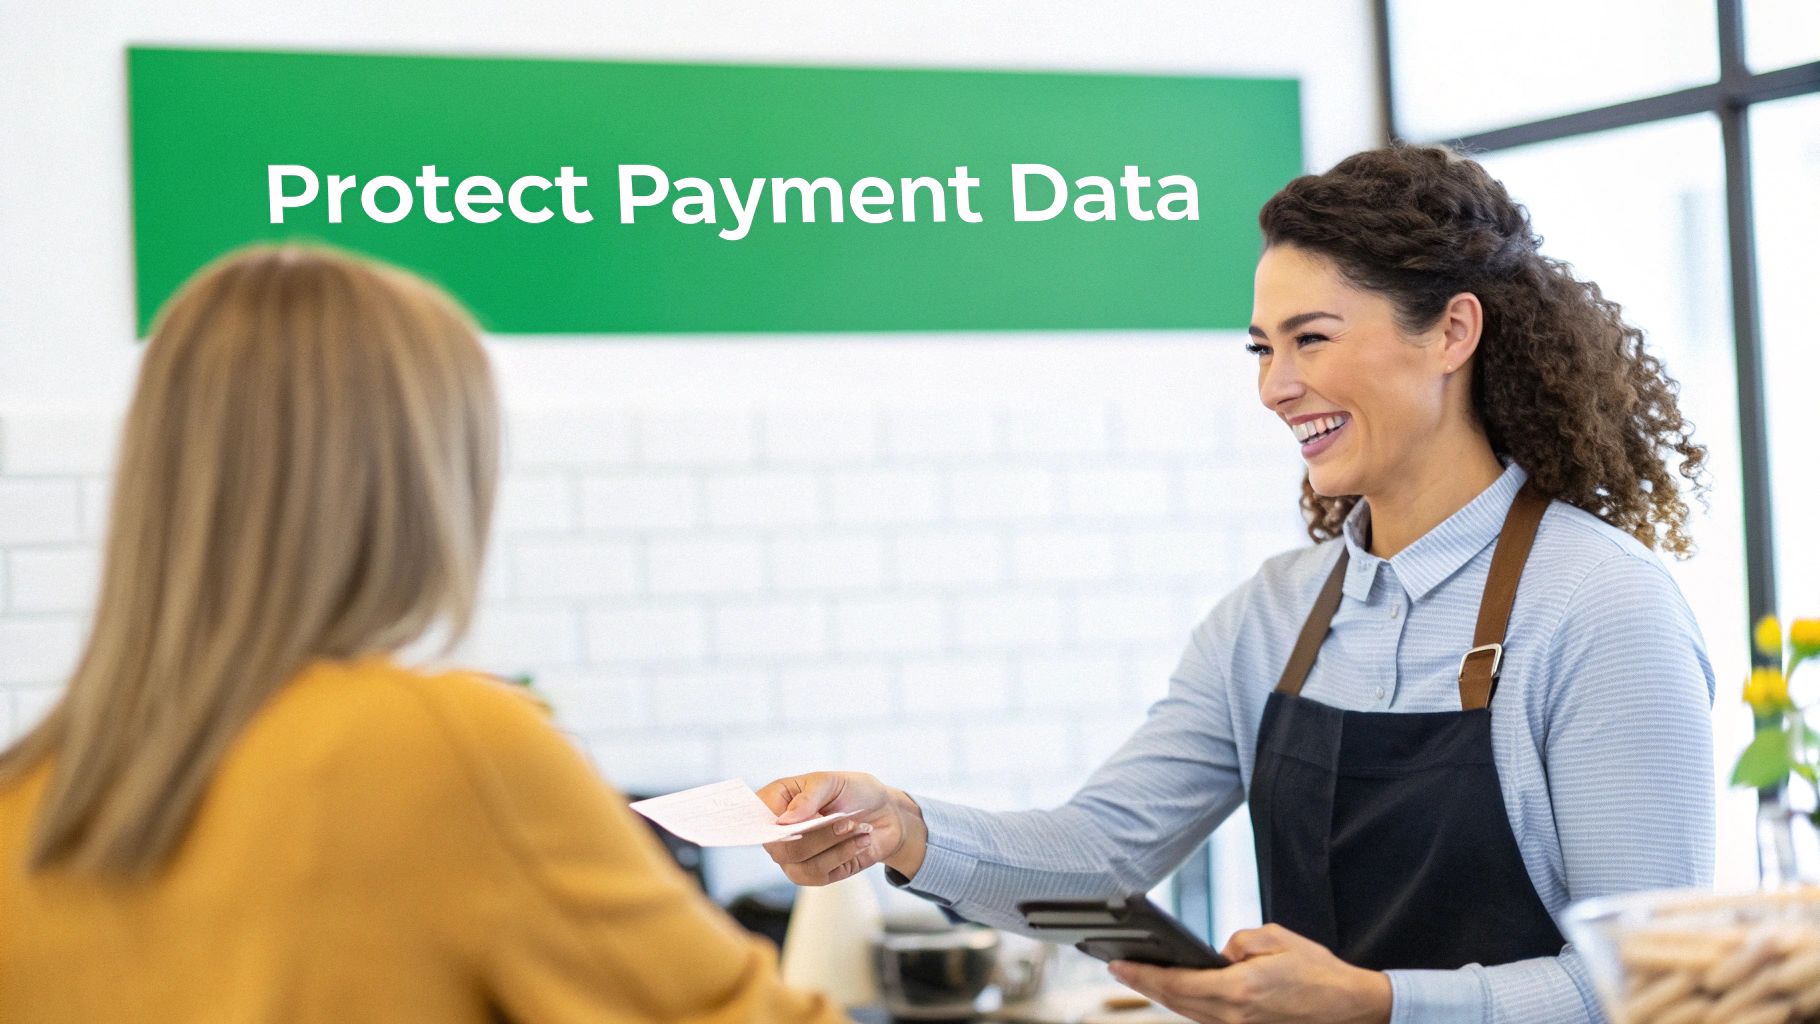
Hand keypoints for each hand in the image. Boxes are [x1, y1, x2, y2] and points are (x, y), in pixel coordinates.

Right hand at [756, 772, 928, 884]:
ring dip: (835, 846)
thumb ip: (808, 797)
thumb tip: (784, 821)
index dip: (768, 825)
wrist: (885, 814)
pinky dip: (844, 855)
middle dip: (818, 835)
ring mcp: (794, 856)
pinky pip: (819, 875)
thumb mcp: (832, 782)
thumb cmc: (854, 792)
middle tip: (846, 820)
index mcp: (776, 801)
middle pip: (780, 848)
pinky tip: (861, 841)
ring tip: (858, 828)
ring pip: (800, 864)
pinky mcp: (814, 875)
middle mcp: (779, 832)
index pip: (755, 819)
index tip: (790, 821)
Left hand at [1107, 923, 1390, 1023]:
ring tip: (1138, 976)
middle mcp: (1234, 1017)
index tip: (1118, 963)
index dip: (1143, 974)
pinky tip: (1174, 991)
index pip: (1177, 983)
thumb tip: (1217, 955)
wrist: (1350, 1007)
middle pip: (1175, 1002)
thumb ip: (1237, 943)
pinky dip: (1185, 1003)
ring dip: (1161, 995)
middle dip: (1143, 984)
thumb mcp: (1275, 938)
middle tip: (1116, 967)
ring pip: (1188, 1013)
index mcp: (1239, 991)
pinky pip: (1205, 1018)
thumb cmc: (1317, 971)